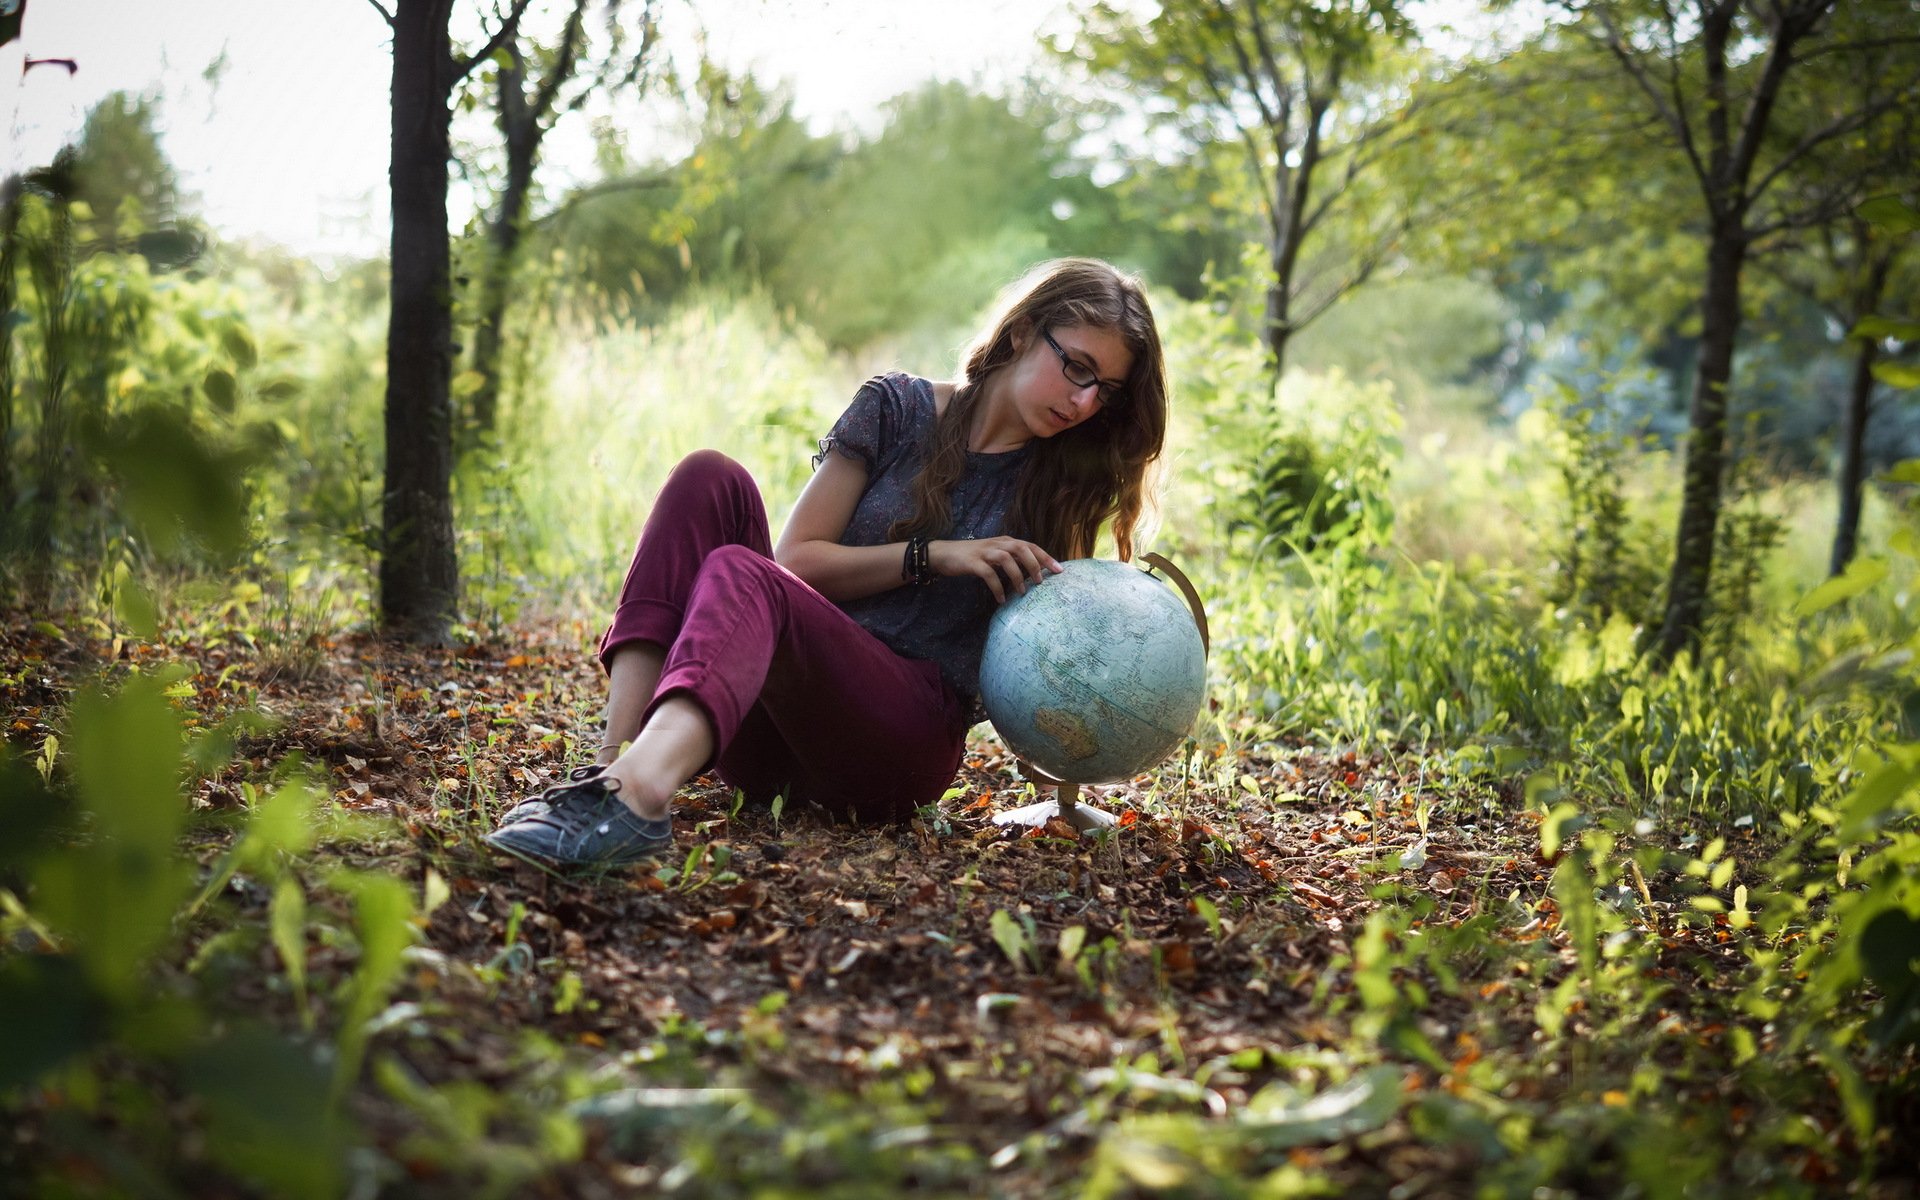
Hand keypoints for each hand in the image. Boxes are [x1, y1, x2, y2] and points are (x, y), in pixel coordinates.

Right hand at [929, 537, 1063, 603]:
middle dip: (1034, 564)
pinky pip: (988, 574)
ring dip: (1017, 576)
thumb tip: (1033, 573)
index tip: (1060, 570)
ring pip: (1006, 559)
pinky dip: (996, 587)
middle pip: (1021, 548)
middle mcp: (997, 544)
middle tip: (1041, 581)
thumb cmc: (972, 558)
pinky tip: (1000, 599)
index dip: (1045, 557)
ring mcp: (984, 552)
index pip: (1030, 545)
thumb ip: (1012, 561)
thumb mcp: (994, 556)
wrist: (942, 554)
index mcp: (1005, 541)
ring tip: (1022, 592)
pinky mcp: (972, 562)